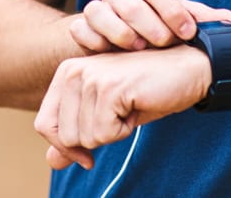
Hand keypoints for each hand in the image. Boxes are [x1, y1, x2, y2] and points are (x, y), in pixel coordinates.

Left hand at [34, 44, 211, 169]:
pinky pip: (104, 134)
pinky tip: (137, 105)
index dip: (66, 146)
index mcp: (66, 72)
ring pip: (84, 138)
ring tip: (129, 105)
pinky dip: (124, 130)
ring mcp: (90, 76)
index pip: (44, 124)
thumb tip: (51, 162)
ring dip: (113, 132)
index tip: (89, 150)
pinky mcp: (109, 87)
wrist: (187, 69)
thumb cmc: (148, 90)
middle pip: (64, 137)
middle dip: (97, 137)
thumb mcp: (108, 115)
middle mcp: (72, 70)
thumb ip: (77, 135)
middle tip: (121, 112)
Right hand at [69, 0, 230, 51]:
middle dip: (145, 20)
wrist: (127, 46)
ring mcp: (98, 9)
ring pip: (98, 9)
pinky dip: (92, 40)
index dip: (169, 6)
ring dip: (118, 30)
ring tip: (139, 48)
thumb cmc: (163, 31)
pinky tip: (109, 54)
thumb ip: (214, 24)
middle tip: (162, 43)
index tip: (186, 31)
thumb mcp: (187, 26)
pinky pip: (80, 29)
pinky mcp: (82, 29)